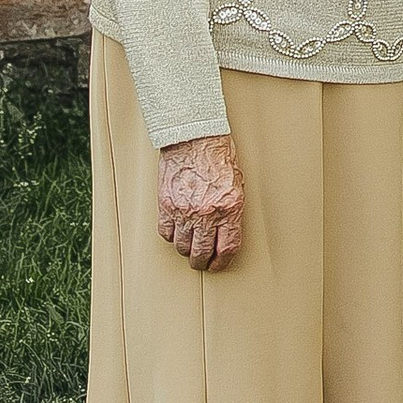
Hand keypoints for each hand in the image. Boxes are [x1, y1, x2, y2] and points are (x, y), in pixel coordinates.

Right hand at [155, 132, 244, 266]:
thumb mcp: (236, 185)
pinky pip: (166, 232)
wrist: (194, 137)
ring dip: (186, 250)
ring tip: (189, 247)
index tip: (219, 265)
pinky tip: (176, 231)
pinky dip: (171, 235)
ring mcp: (184, 210)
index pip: (227, 248)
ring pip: (182, 246)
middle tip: (202, 262)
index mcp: (229, 208)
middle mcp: (207, 213)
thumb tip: (226, 234)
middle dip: (202, 262)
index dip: (222, 262)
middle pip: (202, 253)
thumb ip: (232, 211)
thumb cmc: (218, 157)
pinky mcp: (166, 205)